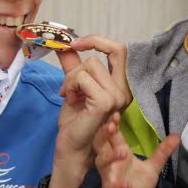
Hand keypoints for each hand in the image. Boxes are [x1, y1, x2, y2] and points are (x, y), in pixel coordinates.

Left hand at [50, 50, 126, 187]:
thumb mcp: (74, 85)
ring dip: (72, 78)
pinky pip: (83, 78)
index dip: (98, 41)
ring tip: (70, 96)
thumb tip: (63, 43)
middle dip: (79, 64)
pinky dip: (71, 85)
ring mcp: (117, 97)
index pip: (119, 50)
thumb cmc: (75, 121)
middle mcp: (124, 90)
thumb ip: (72, 64)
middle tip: (68, 84)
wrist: (71, 147)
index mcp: (120, 86)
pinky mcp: (105, 102)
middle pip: (103, 55)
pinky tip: (71, 100)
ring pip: (90, 65)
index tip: (75, 44)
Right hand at [93, 113, 179, 187]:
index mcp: (119, 153)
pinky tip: (127, 185)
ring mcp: (108, 178)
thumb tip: (177, 136)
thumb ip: (162, 152)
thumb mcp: (153, 167)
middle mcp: (111, 164)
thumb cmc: (138, 185)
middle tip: (111, 126)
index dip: (112, 126)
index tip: (116, 115)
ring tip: (124, 152)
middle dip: (104, 135)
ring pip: (103, 164)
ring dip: (111, 157)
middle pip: (101, 146)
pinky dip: (117, 186)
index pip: (113, 136)